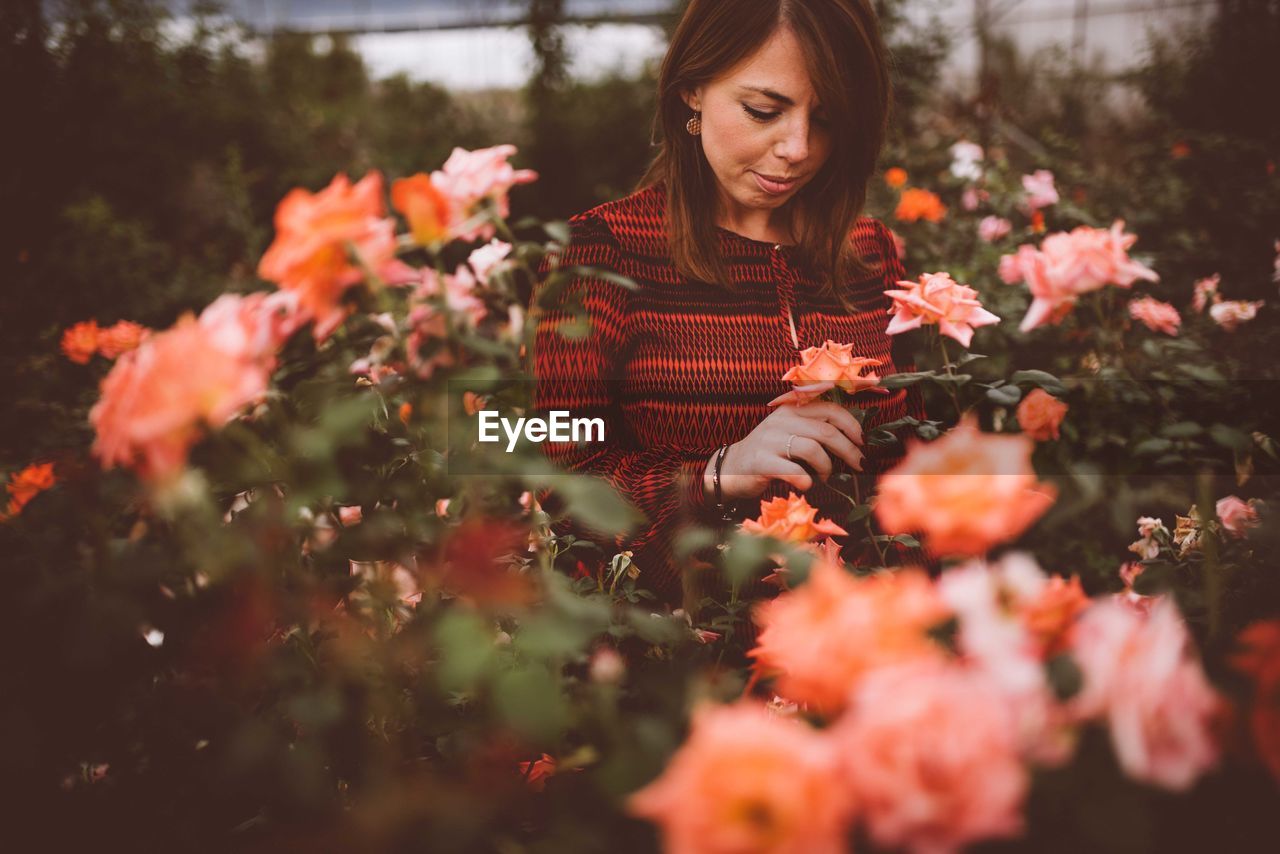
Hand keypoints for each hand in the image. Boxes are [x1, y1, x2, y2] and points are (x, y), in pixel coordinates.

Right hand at [705, 402, 864, 499]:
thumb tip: (853, 440)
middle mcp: (781, 420)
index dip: (852, 426)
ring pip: (813, 450)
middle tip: (859, 465)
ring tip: (824, 477)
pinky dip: (806, 481)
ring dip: (826, 468)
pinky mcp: (761, 461)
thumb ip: (814, 429)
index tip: (862, 443)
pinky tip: (806, 485)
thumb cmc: (769, 452)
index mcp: (792, 409)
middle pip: (826, 431)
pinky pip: (794, 470)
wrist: (731, 468)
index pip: (830, 409)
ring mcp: (770, 440)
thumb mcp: (790, 431)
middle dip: (849, 450)